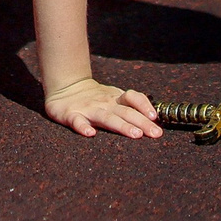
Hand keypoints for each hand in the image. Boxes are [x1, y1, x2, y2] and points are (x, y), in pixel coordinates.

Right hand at [43, 77, 161, 138]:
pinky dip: (83, 127)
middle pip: (125, 112)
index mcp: (115, 99)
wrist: (65, 86)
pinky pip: (77, 121)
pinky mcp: (71, 115)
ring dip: (122, 125)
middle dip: (142, 122)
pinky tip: (90, 134)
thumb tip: (154, 119)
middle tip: (156, 133)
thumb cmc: (95, 97)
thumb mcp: (114, 97)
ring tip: (135, 134)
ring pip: (106, 118)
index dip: (144, 106)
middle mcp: (105, 104)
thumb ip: (130, 106)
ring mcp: (88, 109)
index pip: (133, 98)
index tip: (155, 117)